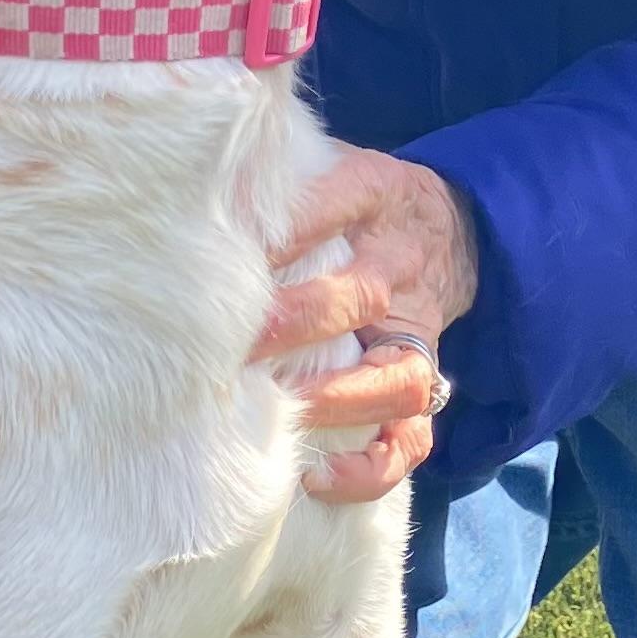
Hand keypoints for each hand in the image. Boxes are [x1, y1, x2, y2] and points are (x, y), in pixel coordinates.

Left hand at [253, 147, 479, 504]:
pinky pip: (412, 439)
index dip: (278, 236)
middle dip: (293, 324)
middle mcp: (401, 265)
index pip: (330, 208)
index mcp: (375, 196)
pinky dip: (370, 467)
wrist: (448, 227)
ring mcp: (417, 332)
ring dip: (333, 399)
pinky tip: (314, 475)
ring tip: (275, 411)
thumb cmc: (356, 201)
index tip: (219, 260)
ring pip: (394, 377)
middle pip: (358, 297)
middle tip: (231, 347)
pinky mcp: (423, 381)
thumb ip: (277, 172)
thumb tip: (188, 184)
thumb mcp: (331, 161)